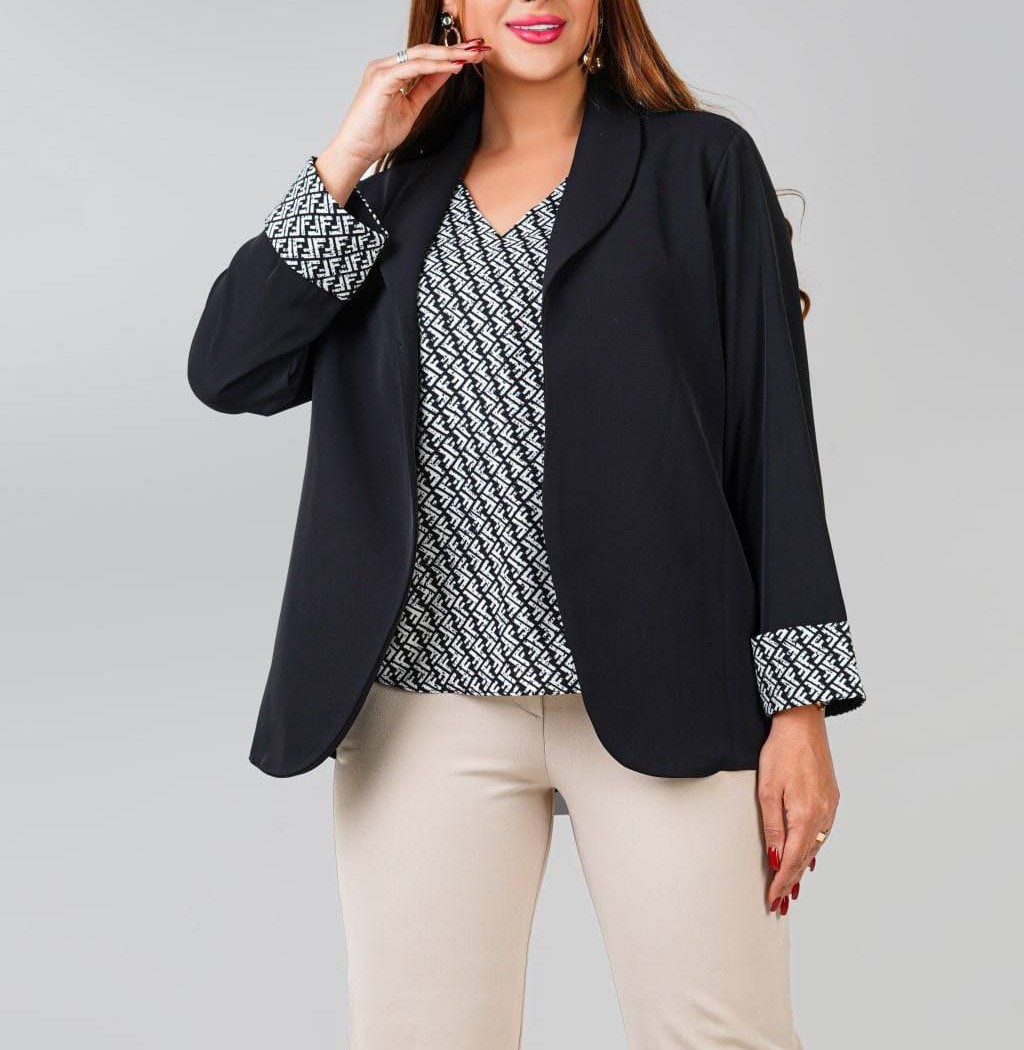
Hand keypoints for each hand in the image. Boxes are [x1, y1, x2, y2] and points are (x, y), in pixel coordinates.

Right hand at [321, 38, 491, 171]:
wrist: (358, 150)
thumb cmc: (378, 133)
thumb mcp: (412, 107)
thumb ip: (427, 88)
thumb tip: (447, 72)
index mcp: (392, 71)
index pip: (425, 56)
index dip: (450, 54)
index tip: (473, 55)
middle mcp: (386, 65)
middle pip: (425, 51)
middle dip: (454, 49)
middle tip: (479, 48)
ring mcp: (382, 70)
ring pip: (421, 55)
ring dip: (449, 54)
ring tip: (471, 55)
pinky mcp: (381, 79)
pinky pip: (413, 67)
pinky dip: (435, 66)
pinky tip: (453, 67)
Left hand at [757, 705, 839, 913]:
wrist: (803, 724)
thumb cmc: (781, 752)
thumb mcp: (768, 790)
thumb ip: (772, 827)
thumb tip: (775, 858)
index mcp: (805, 816)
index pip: (791, 860)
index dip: (781, 883)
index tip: (773, 900)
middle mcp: (822, 816)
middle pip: (805, 858)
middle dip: (792, 882)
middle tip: (781, 904)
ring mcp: (830, 808)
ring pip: (815, 847)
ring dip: (802, 867)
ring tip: (791, 888)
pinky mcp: (832, 798)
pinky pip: (822, 833)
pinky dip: (812, 849)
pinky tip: (808, 857)